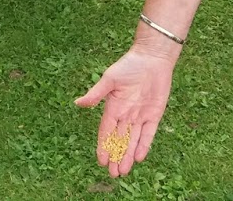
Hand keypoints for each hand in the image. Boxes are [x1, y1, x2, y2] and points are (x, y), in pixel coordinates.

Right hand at [75, 48, 177, 177]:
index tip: (101, 160)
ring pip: (133, 140)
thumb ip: (96, 94)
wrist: (151, 58)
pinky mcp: (154, 115)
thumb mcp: (109, 79)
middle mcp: (126, 114)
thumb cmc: (128, 65)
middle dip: (116, 156)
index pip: (107, 131)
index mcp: (113, 107)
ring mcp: (140, 116)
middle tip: (113, 174)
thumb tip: (78, 104)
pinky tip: (139, 157)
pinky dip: (144, 145)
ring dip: (128, 156)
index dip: (104, 146)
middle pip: (120, 140)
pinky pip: (148, 133)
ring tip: (123, 171)